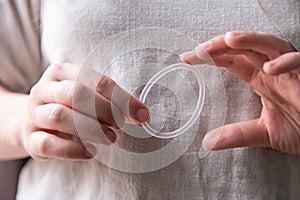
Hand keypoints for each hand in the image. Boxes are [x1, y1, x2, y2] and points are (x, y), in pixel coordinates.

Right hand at [24, 63, 148, 159]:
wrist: (36, 122)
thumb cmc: (70, 106)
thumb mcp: (88, 97)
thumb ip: (112, 101)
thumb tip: (142, 113)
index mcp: (60, 72)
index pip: (93, 79)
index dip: (119, 97)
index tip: (141, 114)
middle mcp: (43, 89)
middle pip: (74, 94)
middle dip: (103, 110)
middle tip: (122, 125)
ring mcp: (34, 114)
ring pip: (59, 116)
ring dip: (90, 128)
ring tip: (112, 139)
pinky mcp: (30, 138)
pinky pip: (47, 143)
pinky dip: (71, 149)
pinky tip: (91, 152)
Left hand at [181, 31, 299, 154]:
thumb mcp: (265, 134)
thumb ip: (238, 135)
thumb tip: (208, 142)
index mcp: (261, 79)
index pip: (232, 62)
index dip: (211, 57)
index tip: (188, 58)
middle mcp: (273, 70)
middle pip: (245, 48)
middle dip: (222, 45)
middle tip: (200, 49)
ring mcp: (292, 71)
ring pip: (270, 45)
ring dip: (250, 40)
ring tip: (229, 40)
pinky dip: (287, 62)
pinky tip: (269, 67)